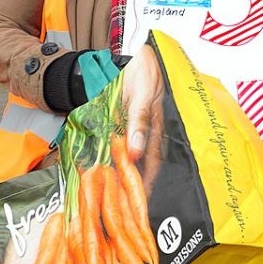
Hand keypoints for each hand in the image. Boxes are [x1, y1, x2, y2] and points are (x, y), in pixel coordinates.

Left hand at [120, 45, 164, 192]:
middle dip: (134, 185)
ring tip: (114, 194)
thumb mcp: (141, 94)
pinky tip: (107, 169)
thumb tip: (135, 152)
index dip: (145, 184)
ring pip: (133, 158)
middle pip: (144, 165)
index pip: (152, 164)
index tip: (137, 204)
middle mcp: (149, 133)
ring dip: (124, 174)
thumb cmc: (144, 71)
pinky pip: (121, 146)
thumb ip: (138, 122)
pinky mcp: (127, 124)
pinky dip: (115, 159)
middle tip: (124, 208)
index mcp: (155, 128)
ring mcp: (139, 129)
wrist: (140, 55)